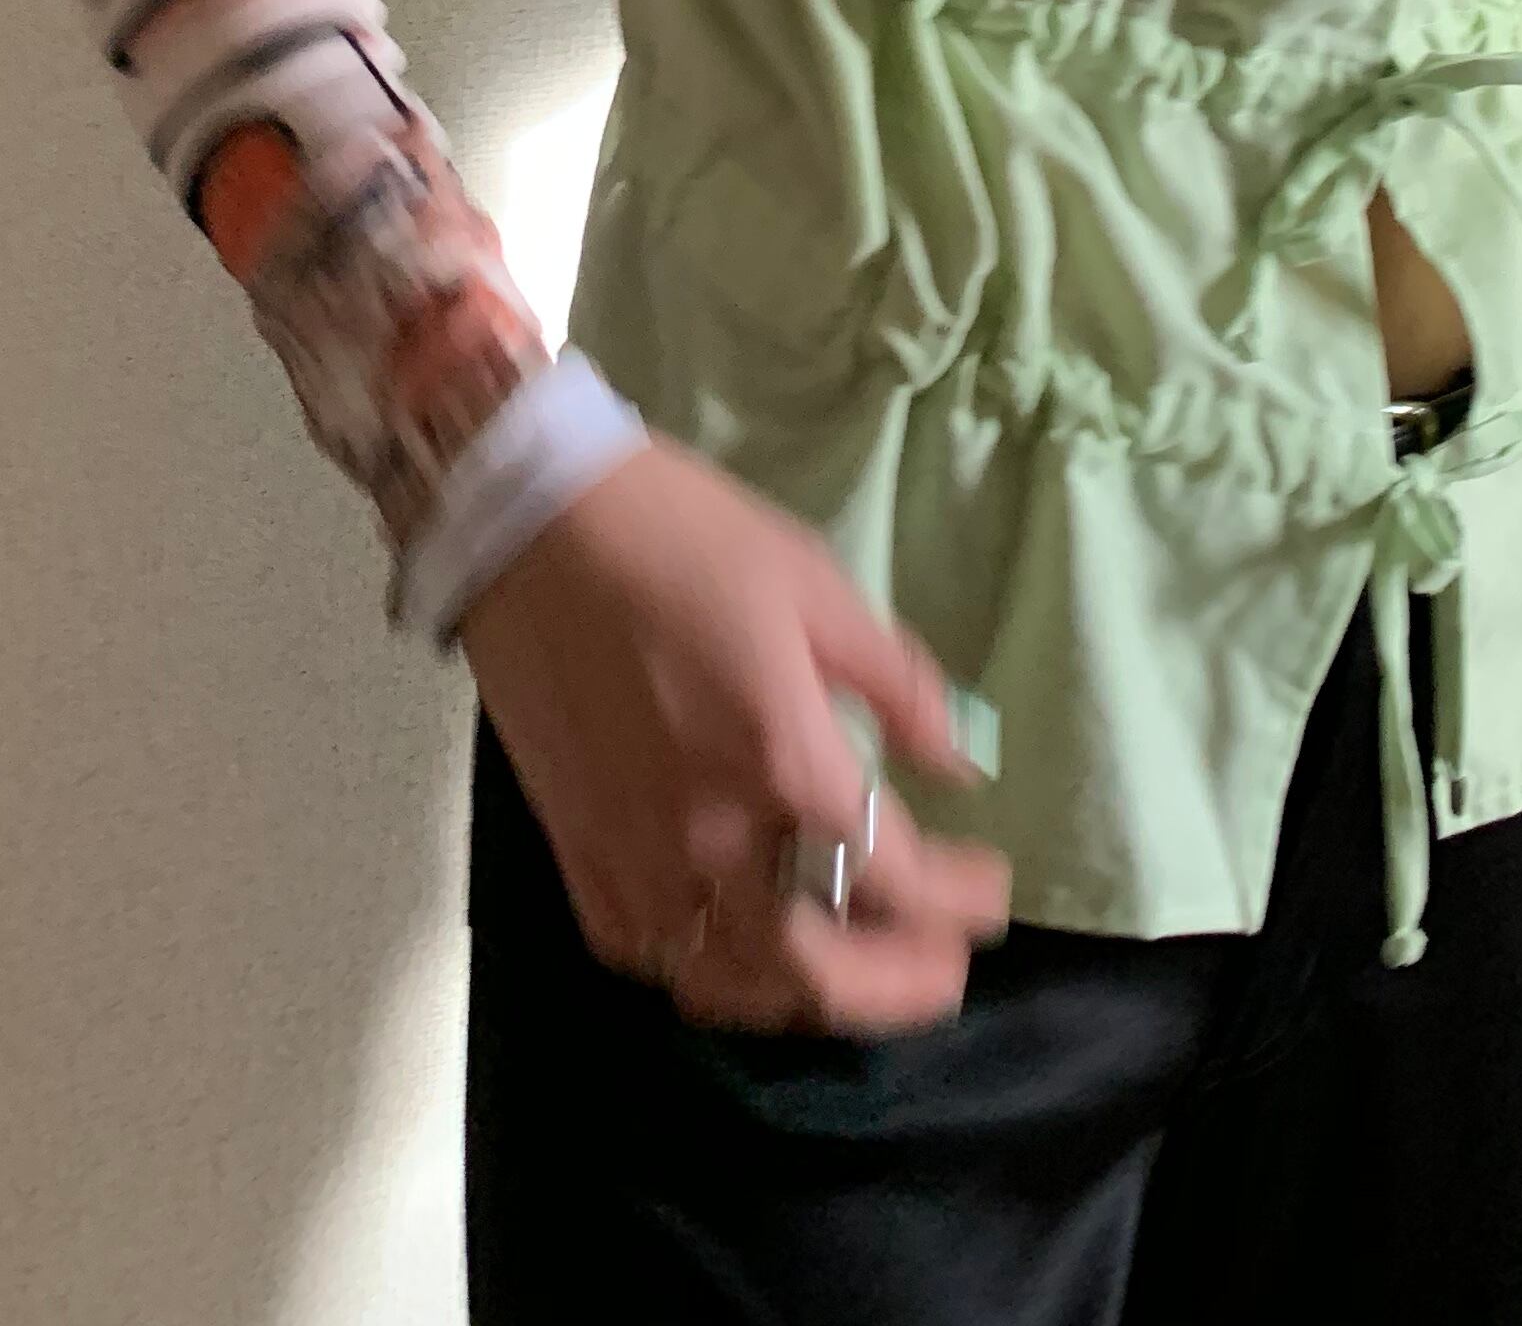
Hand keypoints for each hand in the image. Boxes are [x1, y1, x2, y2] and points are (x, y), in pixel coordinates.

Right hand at [456, 433, 1012, 1033]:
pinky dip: (716, 978)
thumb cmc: (682, 537)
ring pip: (738, 986)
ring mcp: (637, 863)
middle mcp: (713, 840)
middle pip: (824, 971)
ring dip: (813, 998)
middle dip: (901, 984)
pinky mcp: (579, 860)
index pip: (898, 880)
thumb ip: (898, 687)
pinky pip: (656, 961)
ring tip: (856, 970)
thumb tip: (961, 765)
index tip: (991, 889)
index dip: (959, 901)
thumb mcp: (814, 584)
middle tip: (945, 967)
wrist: (529, 523)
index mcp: (784, 763)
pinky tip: (745, 951)